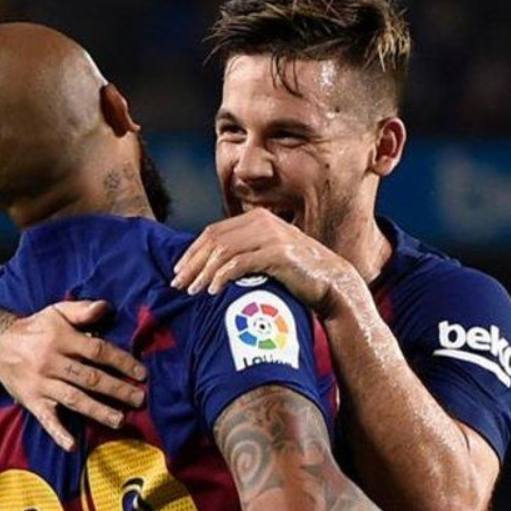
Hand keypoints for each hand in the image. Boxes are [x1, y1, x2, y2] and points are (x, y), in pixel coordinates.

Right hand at [0, 300, 147, 451]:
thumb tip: (105, 307)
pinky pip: (46, 419)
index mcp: (61, 339)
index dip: (121, 361)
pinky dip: (58, 433)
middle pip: (89, 378)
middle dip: (116, 389)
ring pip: (73, 399)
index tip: (141, 374)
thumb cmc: (36, 328)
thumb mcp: (56, 312)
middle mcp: (51, 362)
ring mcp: (41, 384)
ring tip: (120, 420)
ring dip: (98, 411)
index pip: (97, 351)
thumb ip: (81, 310)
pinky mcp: (32, 402)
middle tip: (139, 399)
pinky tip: (73, 446)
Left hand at [171, 209, 358, 315]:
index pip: (214, 232)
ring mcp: (271, 236)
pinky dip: (222, 277)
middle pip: (214, 240)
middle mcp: (263, 222)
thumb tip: (210, 264)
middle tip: (178, 283)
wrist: (331, 282)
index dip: (192, 252)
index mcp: (257, 219)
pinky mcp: (278, 253)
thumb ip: (245, 252)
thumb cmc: (296, 274)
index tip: (179, 271)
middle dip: (192, 263)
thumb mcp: (267, 256)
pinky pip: (240, 263)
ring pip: (224, 252)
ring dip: (204, 273)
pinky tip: (214, 291)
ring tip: (193, 290)